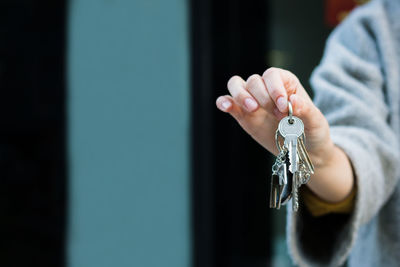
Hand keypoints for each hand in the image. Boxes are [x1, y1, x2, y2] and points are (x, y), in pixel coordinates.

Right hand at [216, 67, 333, 166]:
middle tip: (276, 115)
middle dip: (262, 97)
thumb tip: (293, 100)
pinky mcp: (242, 115)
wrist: (305, 152)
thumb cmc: (312, 132)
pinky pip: (228, 103)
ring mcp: (253, 101)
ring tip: (253, 109)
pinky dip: (224, 102)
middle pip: (254, 81)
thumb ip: (305, 110)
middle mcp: (267, 89)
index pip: (273, 75)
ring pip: (236, 85)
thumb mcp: (316, 121)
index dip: (275, 88)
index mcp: (286, 83)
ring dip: (241, 96)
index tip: (283, 106)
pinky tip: (226, 107)